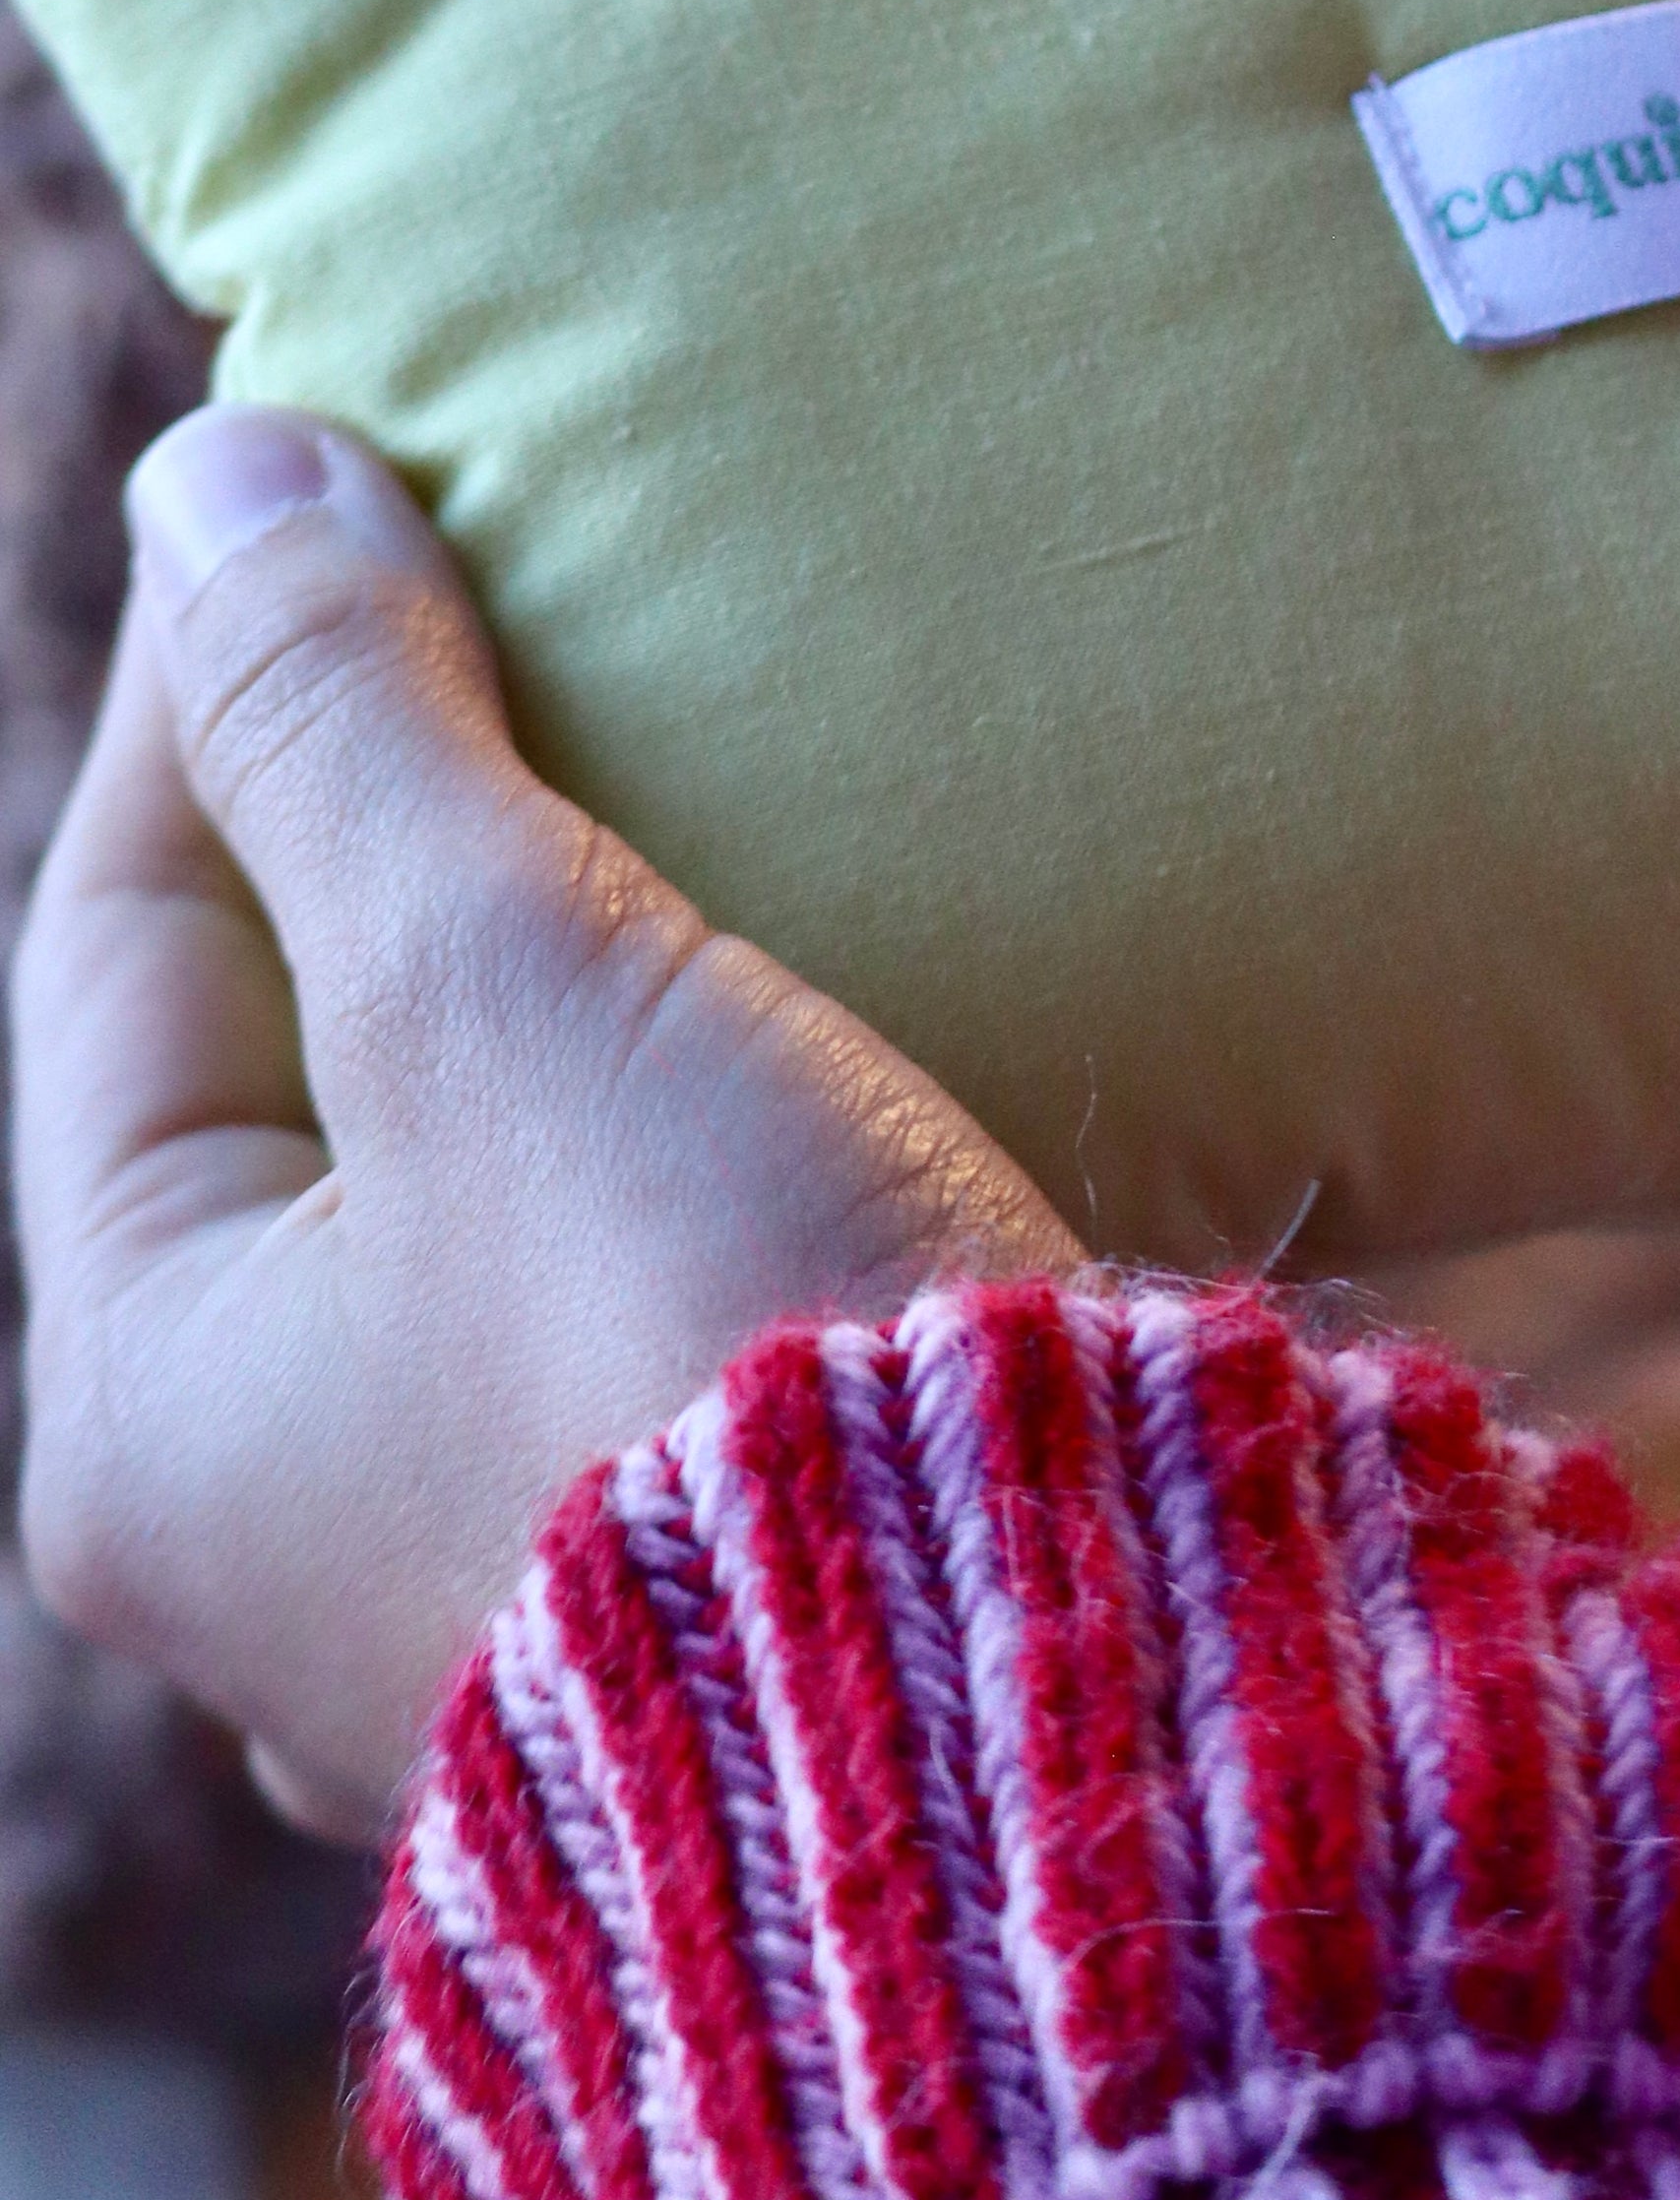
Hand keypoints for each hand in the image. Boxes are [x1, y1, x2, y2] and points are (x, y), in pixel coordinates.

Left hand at [13, 408, 1077, 1837]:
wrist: (1037, 1728)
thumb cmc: (698, 1353)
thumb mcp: (502, 992)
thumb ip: (355, 727)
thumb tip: (221, 472)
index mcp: (148, 1408)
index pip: (123, 941)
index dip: (225, 680)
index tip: (337, 479)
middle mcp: (282, 1529)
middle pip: (298, 1074)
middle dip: (410, 838)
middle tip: (537, 610)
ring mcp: (504, 1575)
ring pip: (492, 1184)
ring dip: (580, 992)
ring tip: (714, 789)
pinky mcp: (725, 1578)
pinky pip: (655, 1284)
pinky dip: (714, 1124)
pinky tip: (834, 1019)